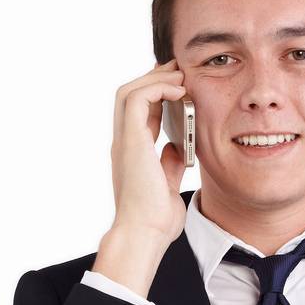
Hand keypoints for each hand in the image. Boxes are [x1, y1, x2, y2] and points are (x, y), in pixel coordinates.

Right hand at [109, 58, 189, 242]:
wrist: (145, 234)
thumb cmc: (156, 219)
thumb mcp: (168, 185)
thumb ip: (170, 165)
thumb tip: (177, 147)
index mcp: (132, 152)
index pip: (140, 112)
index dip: (157, 94)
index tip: (179, 86)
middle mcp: (124, 143)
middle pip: (129, 95)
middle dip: (154, 78)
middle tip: (179, 70)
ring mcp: (124, 141)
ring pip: (128, 91)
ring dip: (155, 79)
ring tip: (180, 76)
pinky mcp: (130, 141)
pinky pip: (137, 100)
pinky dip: (157, 88)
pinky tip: (179, 91)